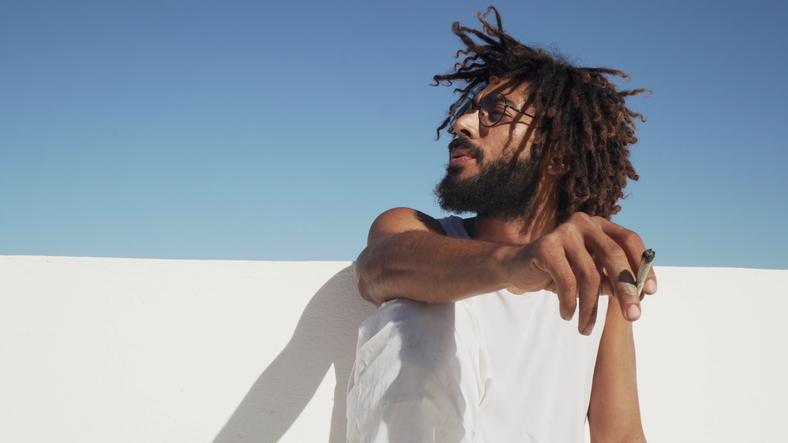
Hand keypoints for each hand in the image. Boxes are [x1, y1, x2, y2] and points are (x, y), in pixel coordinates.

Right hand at [506, 212, 656, 334]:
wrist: (519, 268)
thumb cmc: (560, 273)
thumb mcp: (590, 276)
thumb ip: (612, 280)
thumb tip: (639, 294)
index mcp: (599, 226)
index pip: (629, 240)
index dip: (642, 266)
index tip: (650, 293)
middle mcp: (583, 223)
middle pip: (613, 255)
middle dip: (626, 289)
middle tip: (633, 316)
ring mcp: (563, 231)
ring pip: (589, 275)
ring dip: (590, 308)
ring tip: (585, 328)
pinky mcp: (545, 246)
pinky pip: (567, 281)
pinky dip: (569, 303)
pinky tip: (567, 315)